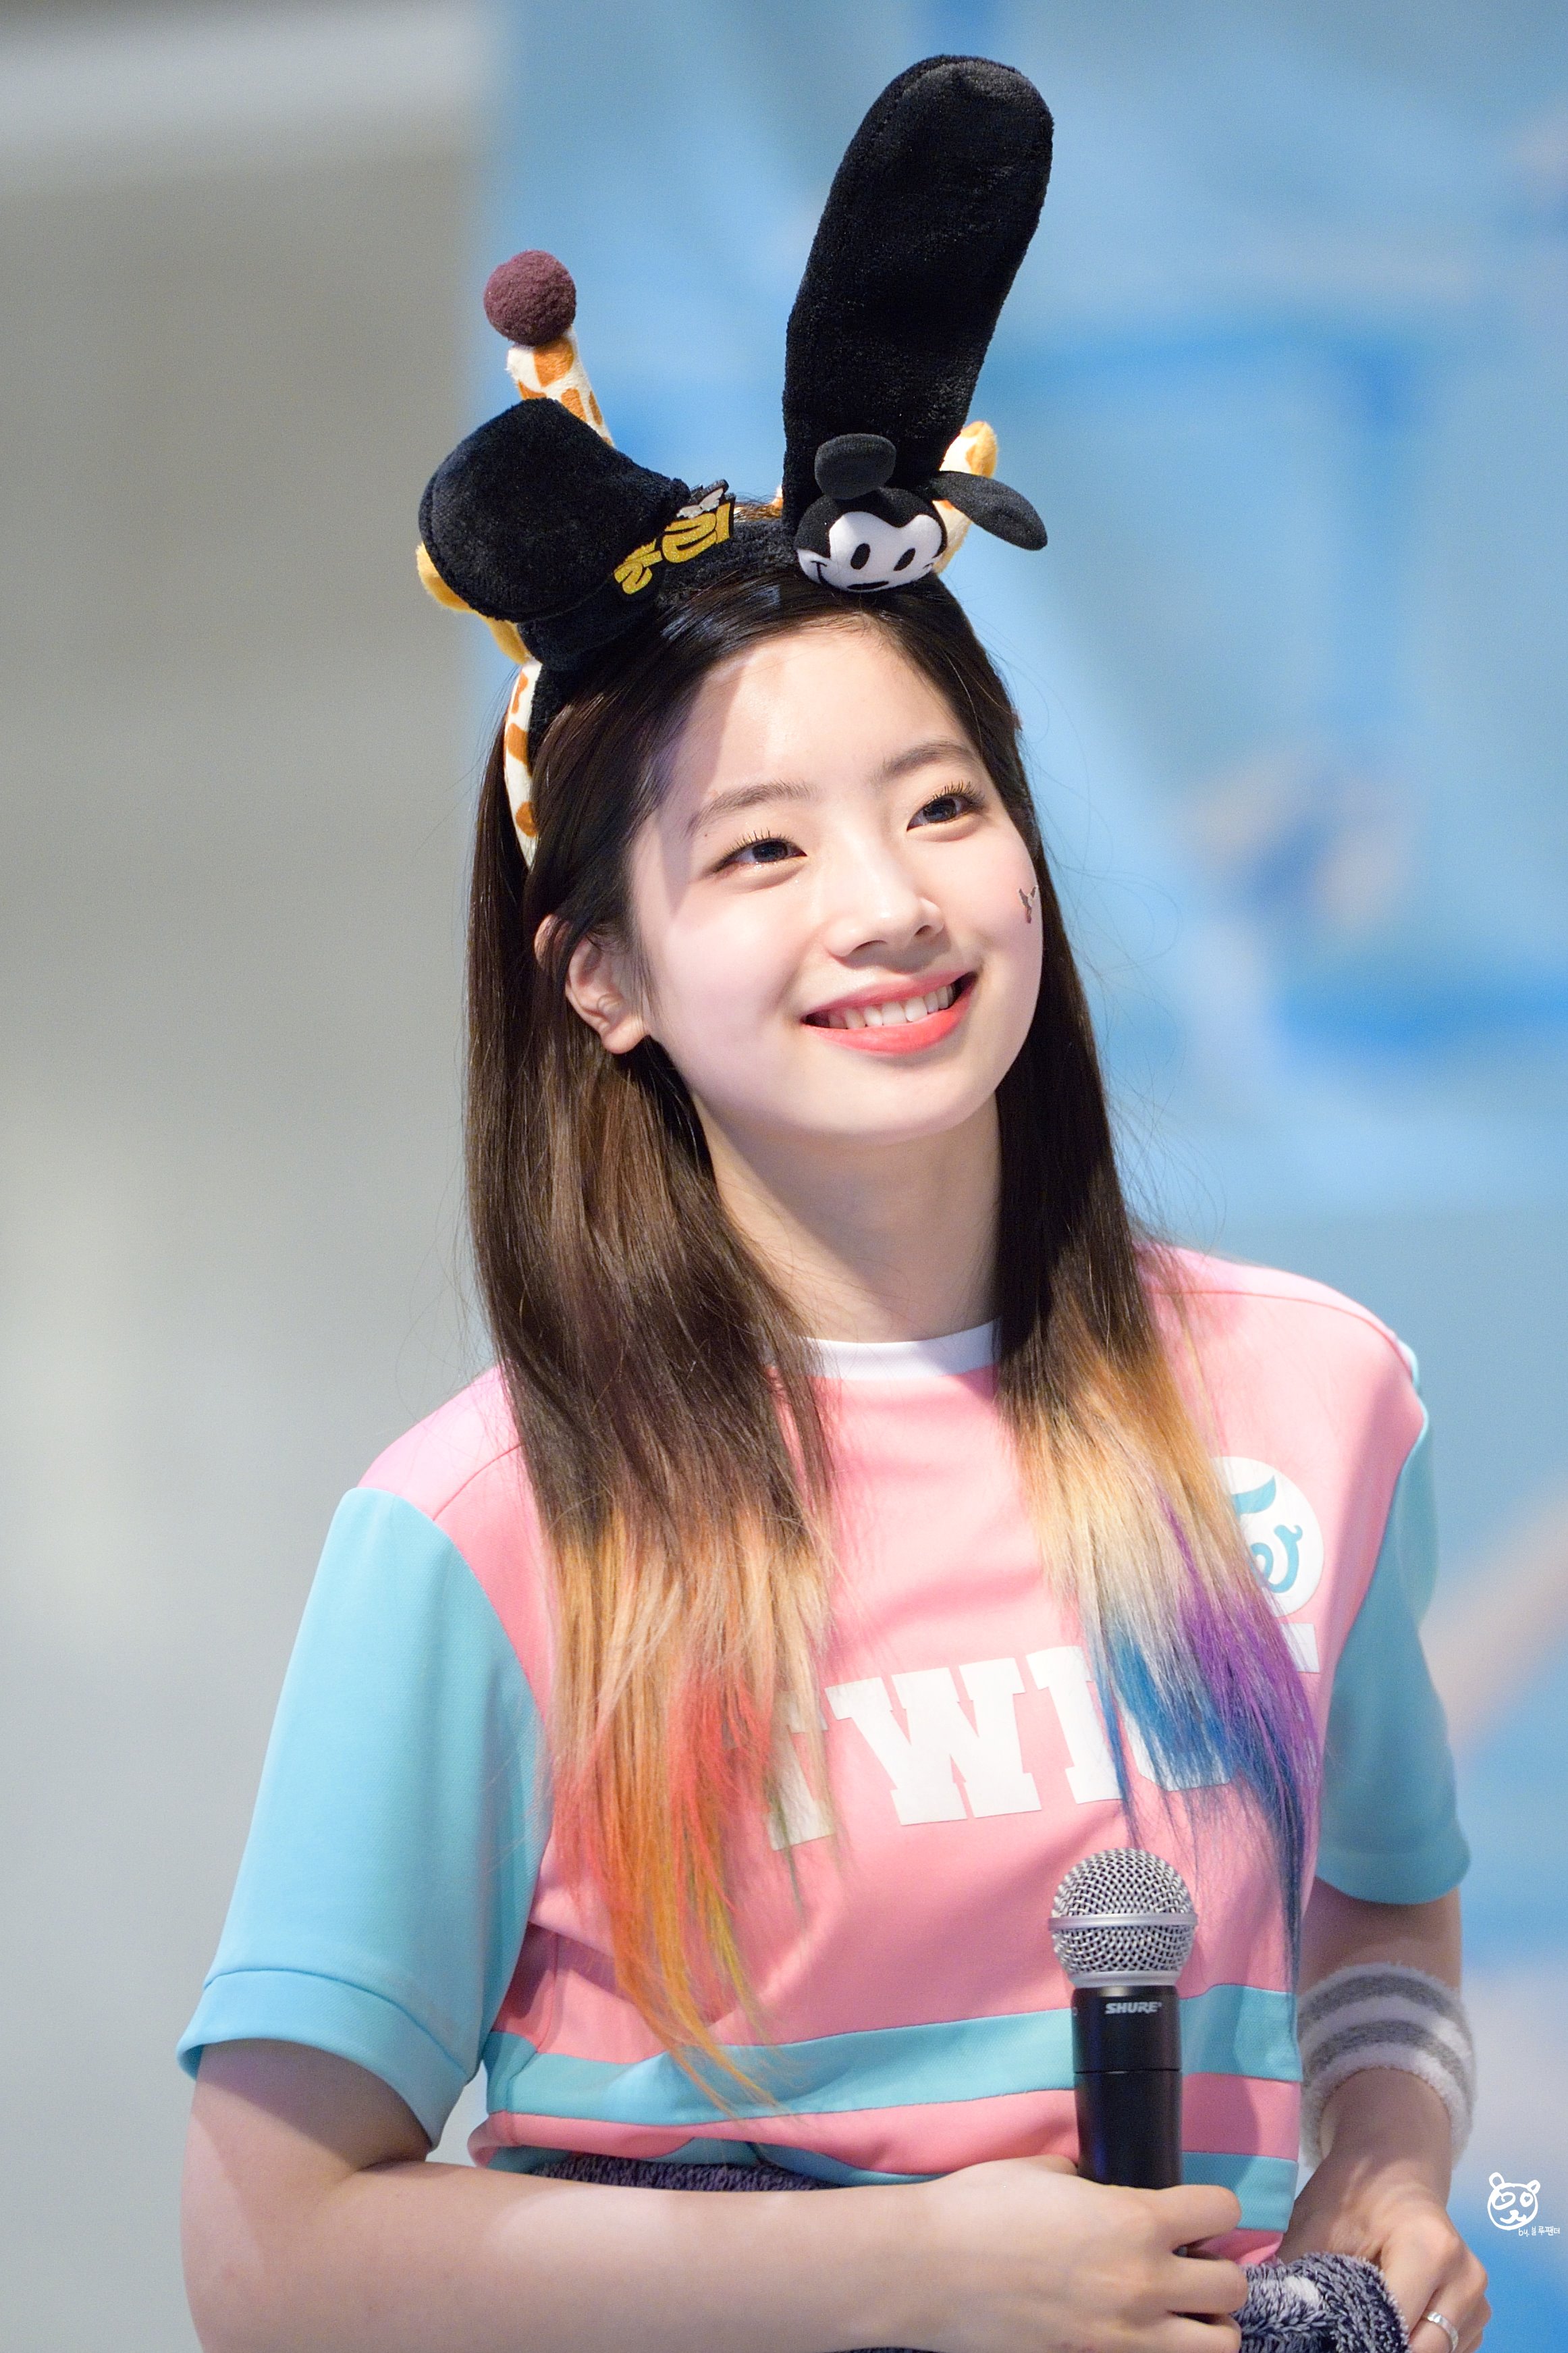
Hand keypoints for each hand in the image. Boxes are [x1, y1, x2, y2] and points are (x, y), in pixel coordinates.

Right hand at [906, 2153, 1246, 2352]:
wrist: (928, 2270)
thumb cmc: (979, 2208)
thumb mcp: (1043, 2171)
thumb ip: (1089, 2180)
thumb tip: (1100, 2187)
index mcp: (1134, 2220)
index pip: (1222, 2211)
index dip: (1212, 2207)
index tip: (1193, 2211)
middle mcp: (1143, 2282)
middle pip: (1233, 2287)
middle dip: (1217, 2271)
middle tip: (1186, 2262)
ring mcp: (1124, 2336)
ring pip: (1219, 2346)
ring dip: (1207, 2324)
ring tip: (1177, 2309)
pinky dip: (1164, 2351)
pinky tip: (1137, 2332)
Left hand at [1278, 2071, 1488, 2352]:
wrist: (1396, 2166)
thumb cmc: (1354, 2191)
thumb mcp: (1317, 2225)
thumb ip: (1298, 2275)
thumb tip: (1272, 2319)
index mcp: (1430, 2250)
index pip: (1393, 2326)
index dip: (1354, 2340)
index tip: (1323, 2335)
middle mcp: (1466, 2278)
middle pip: (1421, 2350)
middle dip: (1377, 2347)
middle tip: (1337, 2336)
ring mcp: (1477, 2299)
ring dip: (1398, 2348)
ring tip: (1360, 2326)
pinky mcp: (1477, 2313)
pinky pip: (1449, 2352)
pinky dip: (1417, 2348)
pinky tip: (1387, 2327)